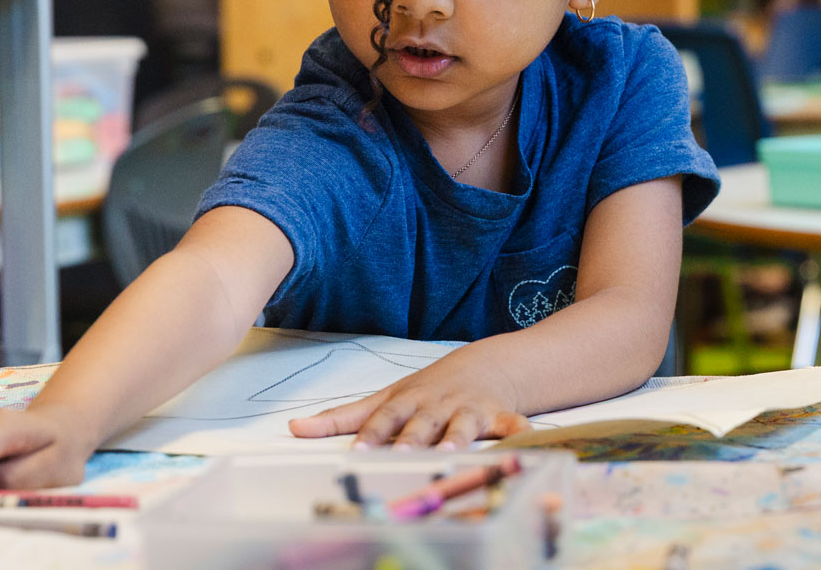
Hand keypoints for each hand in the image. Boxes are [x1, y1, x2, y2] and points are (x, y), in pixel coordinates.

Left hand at [288, 355, 531, 448]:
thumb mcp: (384, 399)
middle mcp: (435, 407)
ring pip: (462, 425)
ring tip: (451, 452)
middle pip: (421, 424)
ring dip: (458, 437)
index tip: (357, 451)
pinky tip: (526, 436)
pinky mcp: (498, 415)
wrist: (481, 367)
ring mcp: (467, 410)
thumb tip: (294, 429)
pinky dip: (519, 429)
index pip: (384, 418)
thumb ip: (341, 418)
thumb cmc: (425, 390)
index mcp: (406, 403)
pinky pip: (511, 422)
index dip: (371, 435)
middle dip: (412, 439)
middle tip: (402, 455)